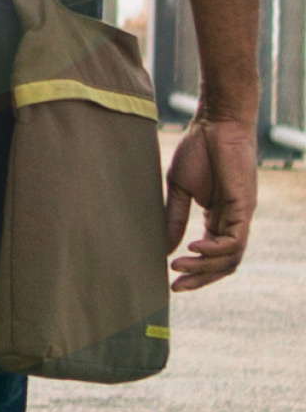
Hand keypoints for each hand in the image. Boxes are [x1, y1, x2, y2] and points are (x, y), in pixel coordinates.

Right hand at [165, 116, 258, 291]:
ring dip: (204, 267)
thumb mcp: (180, 190)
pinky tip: (192, 247)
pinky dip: (214, 250)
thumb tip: (166, 249)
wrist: (215, 124)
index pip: (213, 255)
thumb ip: (175, 219)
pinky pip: (234, 240)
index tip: (171, 280)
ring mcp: (241, 215)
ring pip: (230, 257)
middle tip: (176, 287)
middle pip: (225, 264)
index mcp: (219, 218)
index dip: (195, 271)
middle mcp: (234, 221)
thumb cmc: (197, 151)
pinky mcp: (244, 207)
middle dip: (201, 278)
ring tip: (178, 267)